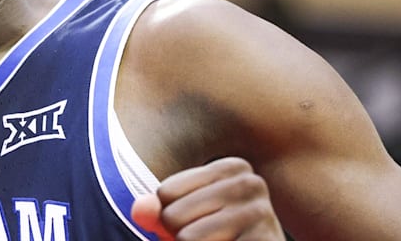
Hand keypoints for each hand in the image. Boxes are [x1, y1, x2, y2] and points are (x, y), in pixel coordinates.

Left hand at [130, 156, 283, 239]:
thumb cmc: (216, 238)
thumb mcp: (182, 221)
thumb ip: (158, 212)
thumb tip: (139, 209)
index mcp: (232, 167)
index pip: (165, 193)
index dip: (172, 217)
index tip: (203, 221)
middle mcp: (251, 183)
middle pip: (173, 215)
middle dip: (181, 236)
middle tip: (211, 239)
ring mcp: (261, 213)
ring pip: (187, 238)